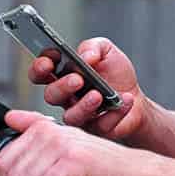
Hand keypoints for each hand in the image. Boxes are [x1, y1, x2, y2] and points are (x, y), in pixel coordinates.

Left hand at [0, 109, 151, 175]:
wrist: (136, 172)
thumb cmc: (103, 165)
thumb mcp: (67, 145)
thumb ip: (37, 129)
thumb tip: (11, 118)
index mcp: (45, 128)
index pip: (4, 157)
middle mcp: (51, 133)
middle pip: (12, 172)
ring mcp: (62, 146)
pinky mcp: (74, 162)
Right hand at [30, 38, 146, 138]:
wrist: (135, 96)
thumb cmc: (115, 74)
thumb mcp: (106, 50)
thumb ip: (93, 47)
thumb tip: (85, 56)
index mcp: (63, 75)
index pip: (40, 72)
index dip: (39, 67)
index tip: (49, 62)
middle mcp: (67, 96)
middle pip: (51, 95)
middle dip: (61, 87)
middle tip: (77, 79)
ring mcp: (80, 114)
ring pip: (71, 116)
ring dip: (84, 105)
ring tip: (98, 95)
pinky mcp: (97, 128)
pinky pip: (101, 125)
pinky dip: (114, 112)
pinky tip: (125, 99)